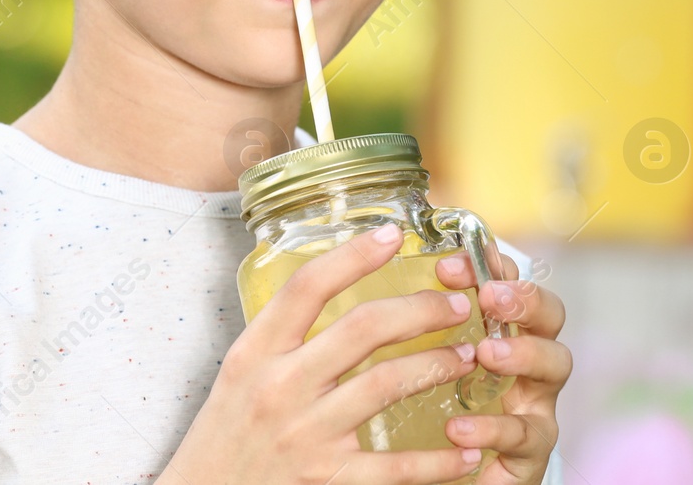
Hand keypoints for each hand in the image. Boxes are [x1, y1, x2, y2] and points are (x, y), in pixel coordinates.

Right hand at [167, 223, 486, 484]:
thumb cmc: (224, 438)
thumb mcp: (239, 375)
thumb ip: (282, 338)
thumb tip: (337, 290)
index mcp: (255, 353)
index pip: (308, 287)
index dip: (354, 255)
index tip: (394, 233)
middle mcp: (280, 387)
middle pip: (364, 328)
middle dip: (422, 309)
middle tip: (457, 303)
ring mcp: (307, 435)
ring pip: (388, 384)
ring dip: (438, 365)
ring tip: (467, 357)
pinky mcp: (327, 481)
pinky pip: (396, 467)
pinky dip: (440, 461)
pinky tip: (468, 450)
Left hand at [435, 251, 569, 484]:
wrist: (444, 484)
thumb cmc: (438, 418)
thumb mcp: (430, 367)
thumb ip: (422, 330)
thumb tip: (381, 285)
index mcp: (504, 334)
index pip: (510, 284)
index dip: (488, 266)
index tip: (446, 266)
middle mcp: (529, 364)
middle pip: (552, 316)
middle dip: (527, 298)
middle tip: (491, 296)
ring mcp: (536, 407)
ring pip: (555, 366)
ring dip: (523, 352)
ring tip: (485, 353)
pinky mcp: (530, 455)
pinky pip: (524, 436)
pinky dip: (493, 429)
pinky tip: (459, 428)